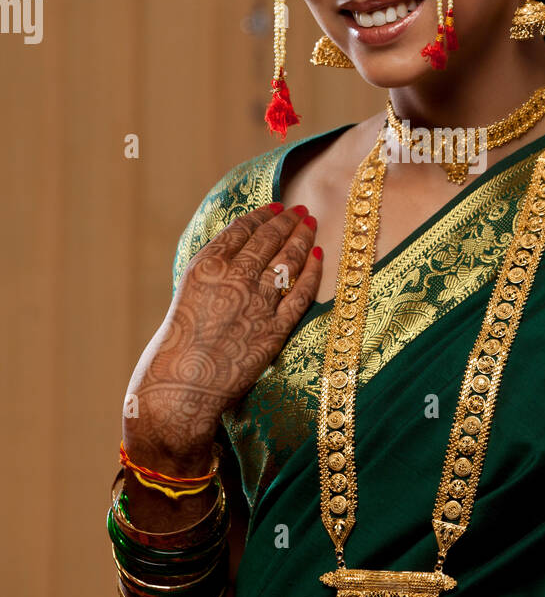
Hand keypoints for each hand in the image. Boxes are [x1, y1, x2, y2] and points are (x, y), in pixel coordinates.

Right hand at [124, 203, 321, 467]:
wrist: (180, 389)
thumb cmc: (175, 348)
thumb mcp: (187, 296)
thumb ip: (212, 275)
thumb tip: (236, 258)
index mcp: (206, 265)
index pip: (242, 229)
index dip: (262, 215)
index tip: (274, 207)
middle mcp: (234, 277)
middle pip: (268, 239)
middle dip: (287, 221)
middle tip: (300, 210)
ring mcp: (257, 302)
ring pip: (288, 260)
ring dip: (302, 238)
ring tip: (310, 225)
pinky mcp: (275, 328)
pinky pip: (301, 294)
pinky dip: (312, 273)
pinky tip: (319, 259)